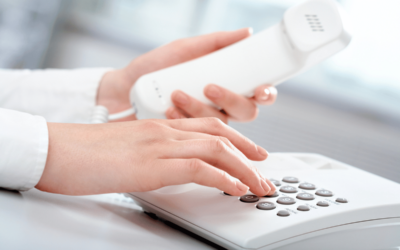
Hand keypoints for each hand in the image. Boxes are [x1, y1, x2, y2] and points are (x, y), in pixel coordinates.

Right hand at [36, 118, 275, 195]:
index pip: (209, 125)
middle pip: (220, 135)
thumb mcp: (130, 148)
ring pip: (217, 149)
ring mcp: (160, 146)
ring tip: (259, 185)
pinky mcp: (152, 165)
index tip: (252, 152)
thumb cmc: (88, 152)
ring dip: (244, 169)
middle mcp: (165, 131)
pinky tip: (235, 189)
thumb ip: (155, 153)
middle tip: (265, 172)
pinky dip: (223, 178)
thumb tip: (174, 168)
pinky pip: (199, 168)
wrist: (58, 150)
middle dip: (249, 154)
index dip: (237, 137)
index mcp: (160, 126)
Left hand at [97, 28, 276, 121]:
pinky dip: (183, 118)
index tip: (260, 89)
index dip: (265, 93)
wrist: (125, 89)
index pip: (257, 93)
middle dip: (230, 99)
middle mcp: (220, 105)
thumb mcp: (184, 49)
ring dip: (199, 107)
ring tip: (176, 94)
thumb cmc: (155, 67)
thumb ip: (215, 42)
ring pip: (221, 123)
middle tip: (209, 87)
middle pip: (246, 112)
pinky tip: (168, 109)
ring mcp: (204, 122)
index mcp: (226, 85)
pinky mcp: (187, 136)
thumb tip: (246, 32)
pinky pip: (196, 134)